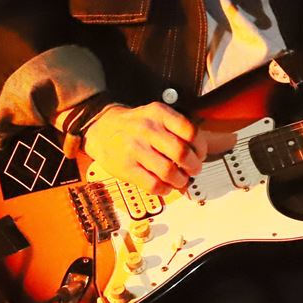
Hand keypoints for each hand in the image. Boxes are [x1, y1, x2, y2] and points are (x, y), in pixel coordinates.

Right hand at [82, 102, 232, 195]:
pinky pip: (153, 185)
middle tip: (194, 170)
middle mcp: (147, 129)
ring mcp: (135, 149)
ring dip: (181, 180)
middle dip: (194, 166)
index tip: (200, 154)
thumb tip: (200, 151)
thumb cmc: (134, 125)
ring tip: (181, 180)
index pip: (190, 131)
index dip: (201, 147)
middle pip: (182, 153)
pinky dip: (165, 189)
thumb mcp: (155, 115)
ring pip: (169, 172)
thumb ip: (177, 128)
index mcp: (159, 113)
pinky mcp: (126, 168)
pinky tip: (166, 186)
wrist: (101, 129)